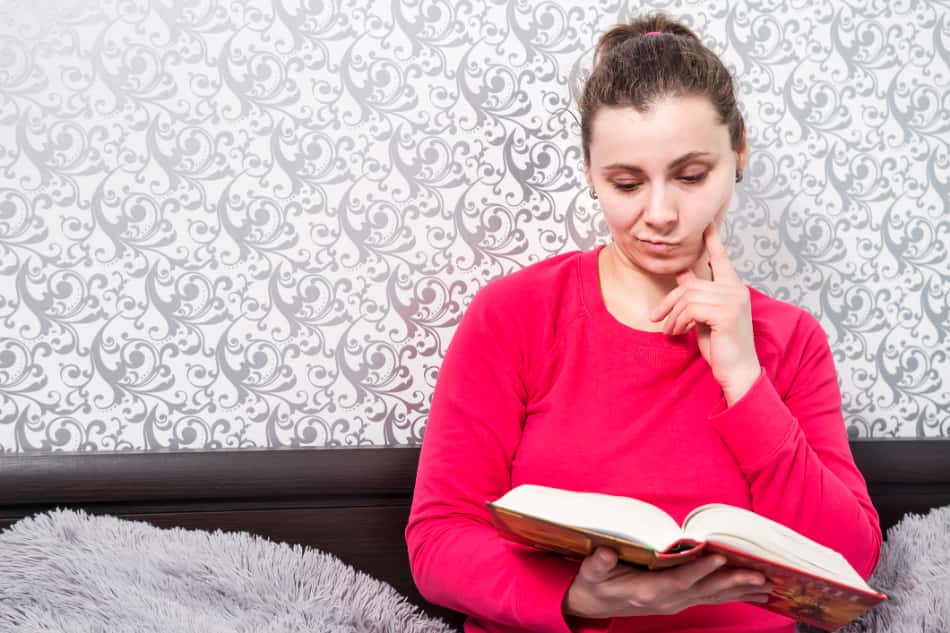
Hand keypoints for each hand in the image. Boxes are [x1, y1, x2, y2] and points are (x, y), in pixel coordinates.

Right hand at [562, 547, 772, 619]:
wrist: (594, 605)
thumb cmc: (594, 584)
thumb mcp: (590, 573)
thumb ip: (598, 564)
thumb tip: (605, 554)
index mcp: (647, 592)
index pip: (678, 581)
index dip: (699, 570)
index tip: (719, 556)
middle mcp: (666, 601)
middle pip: (704, 591)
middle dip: (733, 582)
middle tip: (760, 575)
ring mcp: (675, 603)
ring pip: (712, 596)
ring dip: (739, 590)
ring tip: (766, 584)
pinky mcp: (680, 601)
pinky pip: (711, 597)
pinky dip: (732, 593)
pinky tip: (751, 591)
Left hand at [648, 222, 760, 403]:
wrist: (737, 371)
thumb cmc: (722, 346)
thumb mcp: (704, 316)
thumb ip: (696, 295)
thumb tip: (682, 275)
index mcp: (733, 288)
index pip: (721, 259)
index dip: (712, 241)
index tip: (706, 224)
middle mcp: (735, 289)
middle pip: (690, 285)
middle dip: (669, 302)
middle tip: (656, 319)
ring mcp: (732, 299)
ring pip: (687, 297)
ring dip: (673, 316)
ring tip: (671, 331)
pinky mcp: (726, 312)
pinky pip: (690, 309)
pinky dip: (679, 321)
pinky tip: (679, 333)